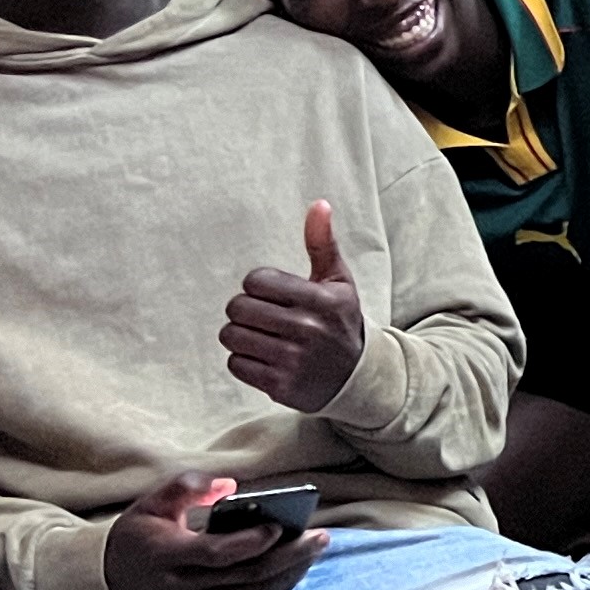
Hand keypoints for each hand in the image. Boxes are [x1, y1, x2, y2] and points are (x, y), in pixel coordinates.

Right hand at [103, 470, 325, 589]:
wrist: (108, 583)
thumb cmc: (137, 537)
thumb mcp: (151, 504)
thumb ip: (187, 487)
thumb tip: (230, 485)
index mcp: (166, 556)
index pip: (216, 554)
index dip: (250, 542)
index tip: (278, 525)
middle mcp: (181, 589)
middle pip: (245, 577)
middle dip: (288, 557)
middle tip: (320, 537)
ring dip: (289, 575)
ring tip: (314, 551)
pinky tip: (294, 572)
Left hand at [222, 202, 368, 415]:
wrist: (358, 378)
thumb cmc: (340, 322)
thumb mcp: (338, 283)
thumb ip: (323, 244)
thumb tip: (319, 204)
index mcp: (322, 300)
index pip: (256, 281)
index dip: (259, 285)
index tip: (275, 295)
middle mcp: (309, 329)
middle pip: (238, 308)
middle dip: (245, 310)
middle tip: (264, 317)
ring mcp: (294, 360)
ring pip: (232, 336)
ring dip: (241, 335)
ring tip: (262, 337)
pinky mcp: (281, 386)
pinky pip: (235, 364)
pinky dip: (244, 361)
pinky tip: (265, 359)